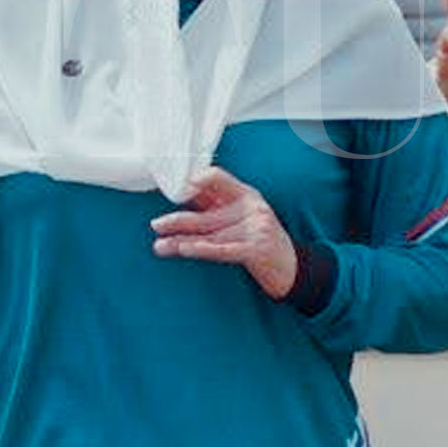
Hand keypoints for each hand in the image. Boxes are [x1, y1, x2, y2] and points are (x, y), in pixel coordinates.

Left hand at [149, 166, 297, 297]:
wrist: (290, 267)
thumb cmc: (260, 239)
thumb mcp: (242, 215)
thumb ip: (216, 205)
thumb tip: (184, 196)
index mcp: (246, 194)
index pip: (219, 179)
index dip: (199, 180)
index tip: (179, 185)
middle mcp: (252, 207)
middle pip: (207, 214)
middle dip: (179, 221)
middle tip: (156, 225)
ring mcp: (255, 227)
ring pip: (209, 235)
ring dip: (181, 242)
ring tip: (160, 246)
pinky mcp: (256, 249)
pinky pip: (222, 249)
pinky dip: (201, 249)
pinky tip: (184, 249)